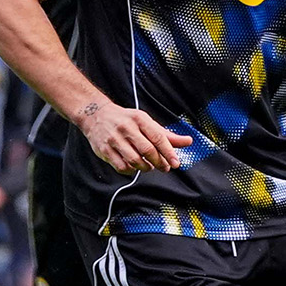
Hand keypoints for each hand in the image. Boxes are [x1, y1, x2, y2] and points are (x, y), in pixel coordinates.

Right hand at [77, 99, 191, 173]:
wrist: (96, 115)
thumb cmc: (127, 120)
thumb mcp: (147, 122)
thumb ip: (167, 135)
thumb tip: (189, 141)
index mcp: (140, 119)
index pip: (158, 137)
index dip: (169, 152)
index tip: (176, 163)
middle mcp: (127, 128)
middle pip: (147, 150)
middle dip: (159, 162)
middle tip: (165, 167)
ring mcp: (114, 139)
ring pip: (134, 160)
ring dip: (145, 167)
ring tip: (149, 167)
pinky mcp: (104, 150)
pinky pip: (121, 166)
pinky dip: (131, 170)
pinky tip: (135, 167)